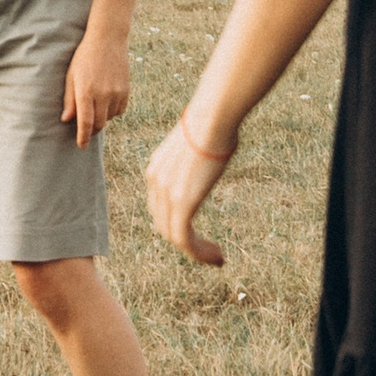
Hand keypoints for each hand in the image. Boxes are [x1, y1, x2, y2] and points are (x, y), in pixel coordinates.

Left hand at [61, 25, 130, 141]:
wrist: (108, 40)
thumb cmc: (84, 57)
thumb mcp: (71, 76)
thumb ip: (69, 99)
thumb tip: (66, 120)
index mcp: (86, 91)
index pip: (85, 122)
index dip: (83, 137)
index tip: (81, 146)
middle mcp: (103, 94)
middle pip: (99, 124)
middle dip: (92, 130)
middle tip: (86, 130)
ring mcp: (116, 93)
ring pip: (109, 118)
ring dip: (102, 118)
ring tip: (95, 106)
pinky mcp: (126, 91)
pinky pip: (119, 110)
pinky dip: (112, 111)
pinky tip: (106, 101)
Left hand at [145, 112, 232, 266]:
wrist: (212, 117)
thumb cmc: (216, 121)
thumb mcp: (202, 141)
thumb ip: (202, 154)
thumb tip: (219, 144)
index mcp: (157, 169)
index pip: (159, 207)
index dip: (177, 222)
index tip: (198, 231)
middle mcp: (155, 183)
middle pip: (163, 223)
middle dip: (185, 241)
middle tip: (209, 250)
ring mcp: (166, 194)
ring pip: (174, 236)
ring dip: (196, 251)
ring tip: (217, 257)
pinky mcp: (182, 203)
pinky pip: (184, 240)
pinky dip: (199, 253)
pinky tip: (217, 258)